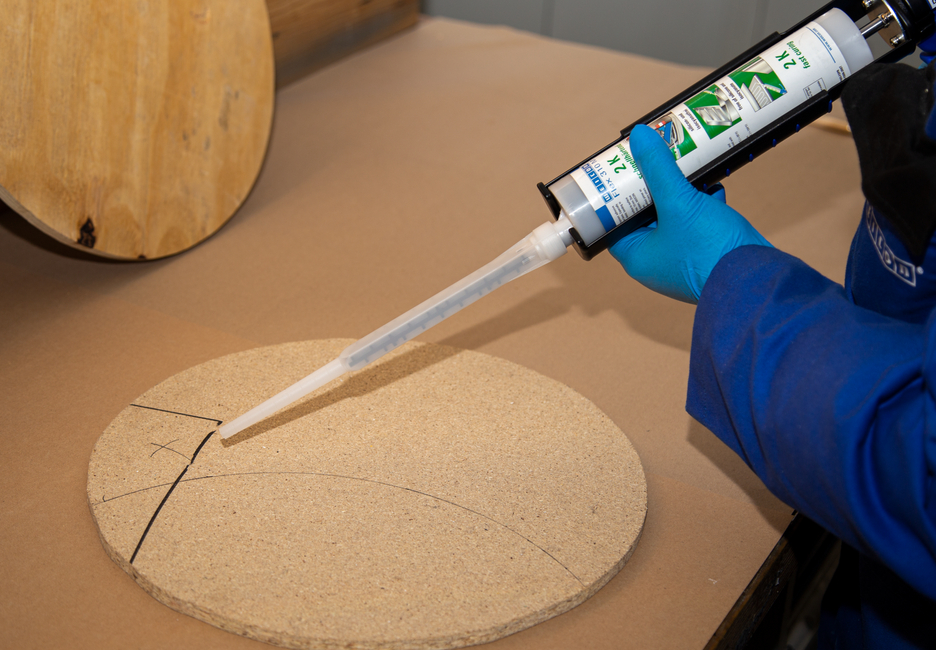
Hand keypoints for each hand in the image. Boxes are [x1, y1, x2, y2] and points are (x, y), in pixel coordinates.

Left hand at [609, 124, 771, 303]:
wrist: (757, 280)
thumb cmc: (710, 251)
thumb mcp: (680, 202)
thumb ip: (658, 169)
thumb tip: (639, 136)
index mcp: (637, 256)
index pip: (615, 221)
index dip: (617, 195)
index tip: (623, 169)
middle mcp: (656, 260)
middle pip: (645, 215)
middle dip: (654, 187)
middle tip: (655, 159)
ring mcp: (683, 258)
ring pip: (674, 217)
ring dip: (681, 193)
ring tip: (684, 165)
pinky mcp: (707, 254)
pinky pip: (698, 224)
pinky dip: (703, 204)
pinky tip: (712, 185)